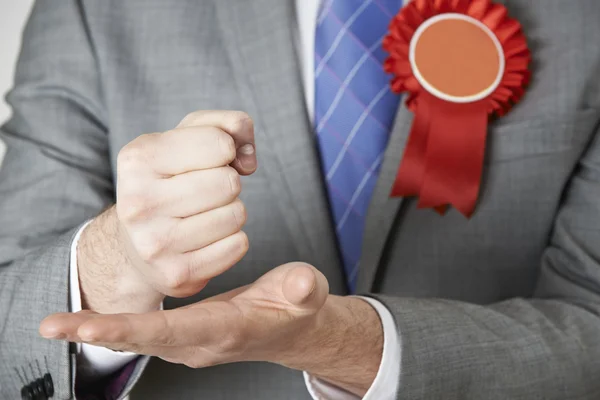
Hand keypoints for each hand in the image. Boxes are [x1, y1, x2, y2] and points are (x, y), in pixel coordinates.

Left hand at [40, 263, 382, 395]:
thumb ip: (303, 288)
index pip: (174, 330)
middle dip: (96, 333)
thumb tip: (301, 284)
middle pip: (143, 340)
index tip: (92, 325)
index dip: (133, 328)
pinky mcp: (185, 335)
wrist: (293, 330)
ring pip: (138, 339)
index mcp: (226, 330)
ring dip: (96, 332)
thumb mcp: (306, 291)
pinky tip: (86, 321)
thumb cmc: (297, 307)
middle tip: (50, 324)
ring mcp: (190, 342)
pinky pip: (143, 335)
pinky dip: (113, 328)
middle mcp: (201, 343)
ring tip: (55, 323)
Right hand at [74, 110, 256, 313]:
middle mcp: (139, 202)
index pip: (220, 143)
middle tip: (204, 192)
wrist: (136, 243)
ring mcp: (155, 244)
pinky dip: (232, 240)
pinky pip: (238, 246)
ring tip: (204, 214)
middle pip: (229, 183)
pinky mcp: (176, 275)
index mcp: (138, 159)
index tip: (206, 160)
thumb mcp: (187, 139)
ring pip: (236, 215)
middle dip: (227, 183)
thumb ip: (227, 125)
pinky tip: (207, 239)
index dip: (225, 149)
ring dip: (230, 211)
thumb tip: (248, 156)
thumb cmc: (170, 181)